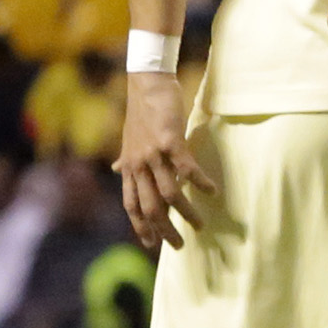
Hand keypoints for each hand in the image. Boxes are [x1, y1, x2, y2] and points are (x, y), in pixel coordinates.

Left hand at [113, 72, 217, 250]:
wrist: (146, 82)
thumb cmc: (141, 110)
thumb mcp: (128, 139)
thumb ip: (125, 159)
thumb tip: (115, 169)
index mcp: (128, 167)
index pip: (131, 206)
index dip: (141, 228)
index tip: (151, 245)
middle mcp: (138, 165)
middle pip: (150, 208)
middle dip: (164, 231)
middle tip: (179, 245)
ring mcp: (153, 155)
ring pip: (170, 195)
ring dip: (186, 213)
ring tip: (200, 225)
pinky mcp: (170, 141)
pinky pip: (187, 169)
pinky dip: (200, 183)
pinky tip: (212, 191)